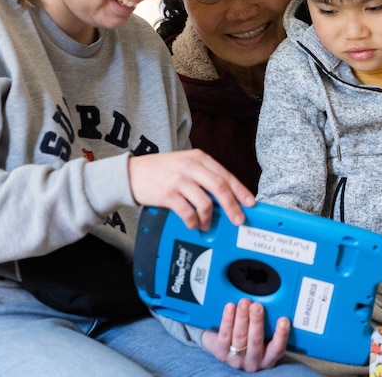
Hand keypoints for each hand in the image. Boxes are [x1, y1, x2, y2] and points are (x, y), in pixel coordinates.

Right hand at [128, 149, 254, 229]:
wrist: (131, 173)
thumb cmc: (160, 170)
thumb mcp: (184, 163)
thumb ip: (204, 175)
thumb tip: (226, 196)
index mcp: (198, 158)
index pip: (226, 175)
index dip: (240, 191)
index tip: (250, 203)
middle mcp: (190, 166)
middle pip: (220, 188)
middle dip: (232, 206)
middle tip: (238, 220)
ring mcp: (178, 180)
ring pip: (205, 203)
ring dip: (210, 218)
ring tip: (207, 224)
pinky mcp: (168, 194)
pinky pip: (187, 212)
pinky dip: (193, 222)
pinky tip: (192, 224)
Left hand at [201, 299, 290, 371]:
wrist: (226, 352)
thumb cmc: (249, 341)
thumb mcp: (262, 338)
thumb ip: (268, 324)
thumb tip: (274, 303)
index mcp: (268, 357)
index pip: (277, 349)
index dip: (282, 335)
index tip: (284, 320)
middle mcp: (253, 360)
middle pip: (255, 340)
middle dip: (257, 321)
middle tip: (257, 306)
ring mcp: (236, 358)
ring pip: (240, 336)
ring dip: (242, 318)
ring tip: (244, 303)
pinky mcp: (221, 353)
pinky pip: (225, 335)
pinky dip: (228, 320)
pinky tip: (230, 308)